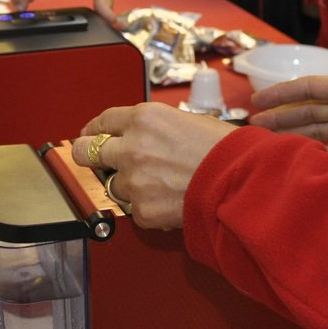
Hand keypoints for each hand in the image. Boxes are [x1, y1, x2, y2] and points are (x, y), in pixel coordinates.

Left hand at [72, 103, 234, 229]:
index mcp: (144, 118)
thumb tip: (144, 137)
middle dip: (88, 155)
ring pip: (115, 185)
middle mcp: (132, 147)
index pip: (104, 121)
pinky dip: (149, 208)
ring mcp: (134, 180)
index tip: (89, 134)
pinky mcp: (142, 210)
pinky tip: (170, 200)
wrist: (239, 182)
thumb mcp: (187, 120)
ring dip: (130, 185)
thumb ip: (156, 128)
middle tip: (91, 158)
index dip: (93, 129)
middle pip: (88, 151)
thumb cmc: (224, 149)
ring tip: (160, 184)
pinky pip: (135, 210)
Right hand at [248, 70, 327, 165]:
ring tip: (268, 146)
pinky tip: (300, 162)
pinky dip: (316, 155)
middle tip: (253, 127)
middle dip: (281, 118)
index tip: (257, 99)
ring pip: (317, 132)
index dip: (284, 93)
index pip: (312, 89)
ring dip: (295, 137)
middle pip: (309, 112)